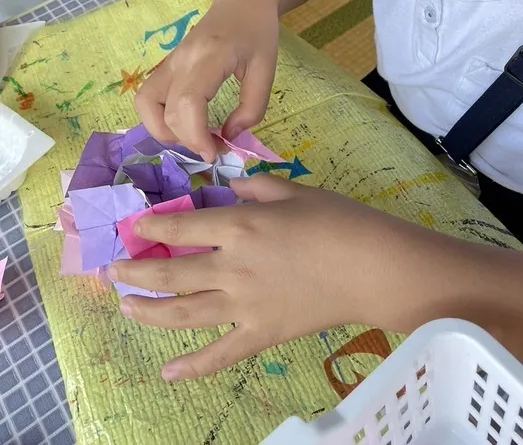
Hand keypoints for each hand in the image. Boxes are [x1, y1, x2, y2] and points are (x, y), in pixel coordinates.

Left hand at [110, 176, 466, 379]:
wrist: (372, 266)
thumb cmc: (337, 220)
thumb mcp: (294, 190)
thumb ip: (255, 186)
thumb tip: (227, 186)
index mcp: (240, 226)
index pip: (182, 228)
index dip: (153, 228)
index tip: (134, 228)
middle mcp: (232, 267)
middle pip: (171, 273)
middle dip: (135, 272)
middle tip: (113, 271)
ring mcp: (244, 305)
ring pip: (183, 313)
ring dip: (148, 311)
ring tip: (126, 306)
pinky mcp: (261, 334)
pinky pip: (220, 355)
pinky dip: (191, 367)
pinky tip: (167, 372)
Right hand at [135, 0, 278, 160]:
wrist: (242, 2)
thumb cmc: (257, 33)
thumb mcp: (267, 69)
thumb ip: (252, 106)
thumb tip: (229, 136)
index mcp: (209, 57)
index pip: (186, 103)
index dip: (195, 136)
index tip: (214, 153)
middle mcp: (181, 59)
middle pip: (164, 110)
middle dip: (186, 140)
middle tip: (215, 147)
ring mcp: (170, 61)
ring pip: (145, 104)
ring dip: (164, 131)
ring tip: (194, 136)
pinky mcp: (166, 66)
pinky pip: (149, 97)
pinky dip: (159, 118)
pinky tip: (185, 124)